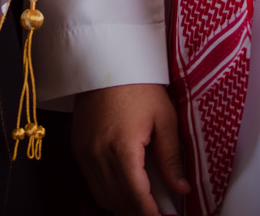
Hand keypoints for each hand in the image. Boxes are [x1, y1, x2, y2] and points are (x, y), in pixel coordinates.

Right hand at [73, 83, 190, 215]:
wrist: (106, 60)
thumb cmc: (138, 84)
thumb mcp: (164, 118)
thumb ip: (171, 158)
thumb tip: (181, 188)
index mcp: (122, 148)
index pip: (137, 197)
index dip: (151, 214)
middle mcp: (98, 154)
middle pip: (118, 202)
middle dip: (138, 213)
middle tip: (159, 214)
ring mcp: (84, 152)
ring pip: (102, 196)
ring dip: (122, 206)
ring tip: (144, 207)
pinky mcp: (78, 147)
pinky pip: (92, 182)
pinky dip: (108, 193)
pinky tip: (124, 193)